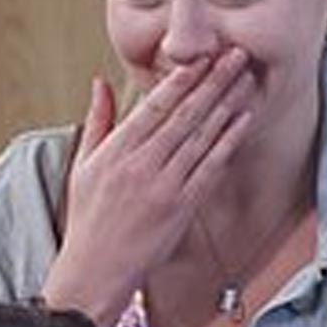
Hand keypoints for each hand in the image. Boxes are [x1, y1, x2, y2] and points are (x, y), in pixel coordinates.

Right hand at [40, 50, 256, 326]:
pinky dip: (228, 142)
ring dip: (226, 104)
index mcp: (115, 152)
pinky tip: (243, 121)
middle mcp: (141, 165)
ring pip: (201, 136)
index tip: (200, 57)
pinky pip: (210, 168)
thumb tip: (101, 82)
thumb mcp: (82, 165)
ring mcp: (163, 186)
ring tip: (244, 79)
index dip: (180, 79)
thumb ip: (97, 121)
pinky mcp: (181, 207)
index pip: (153, 106)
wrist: (95, 271)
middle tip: (235, 55)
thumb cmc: (88, 220)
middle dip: (212, 82)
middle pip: (184, 115)